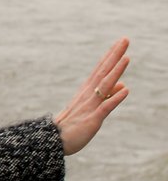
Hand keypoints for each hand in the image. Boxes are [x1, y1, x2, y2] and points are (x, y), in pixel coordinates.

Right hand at [54, 38, 129, 155]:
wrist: (54, 141)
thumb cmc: (73, 125)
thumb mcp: (92, 108)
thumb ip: (108, 96)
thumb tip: (123, 85)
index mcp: (87, 91)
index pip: (102, 69)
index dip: (112, 55)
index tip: (121, 41)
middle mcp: (88, 95)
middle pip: (103, 72)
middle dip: (115, 55)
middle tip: (125, 39)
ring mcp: (90, 106)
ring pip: (104, 85)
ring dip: (116, 71)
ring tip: (127, 58)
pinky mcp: (91, 119)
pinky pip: (105, 107)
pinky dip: (115, 98)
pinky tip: (125, 90)